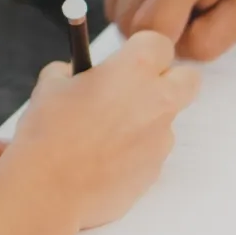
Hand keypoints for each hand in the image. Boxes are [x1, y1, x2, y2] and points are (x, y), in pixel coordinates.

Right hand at [0, 32, 202, 232]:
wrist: (48, 191)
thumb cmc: (47, 133)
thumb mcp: (50, 86)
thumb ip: (73, 72)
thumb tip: (77, 75)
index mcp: (134, 70)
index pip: (160, 43)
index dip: (141, 51)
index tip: (125, 60)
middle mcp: (157, 101)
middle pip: (188, 79)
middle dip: (170, 80)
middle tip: (136, 90)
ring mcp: (160, 139)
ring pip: (167, 120)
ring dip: (145, 121)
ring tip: (102, 136)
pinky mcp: (155, 171)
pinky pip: (151, 153)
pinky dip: (134, 153)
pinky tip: (101, 162)